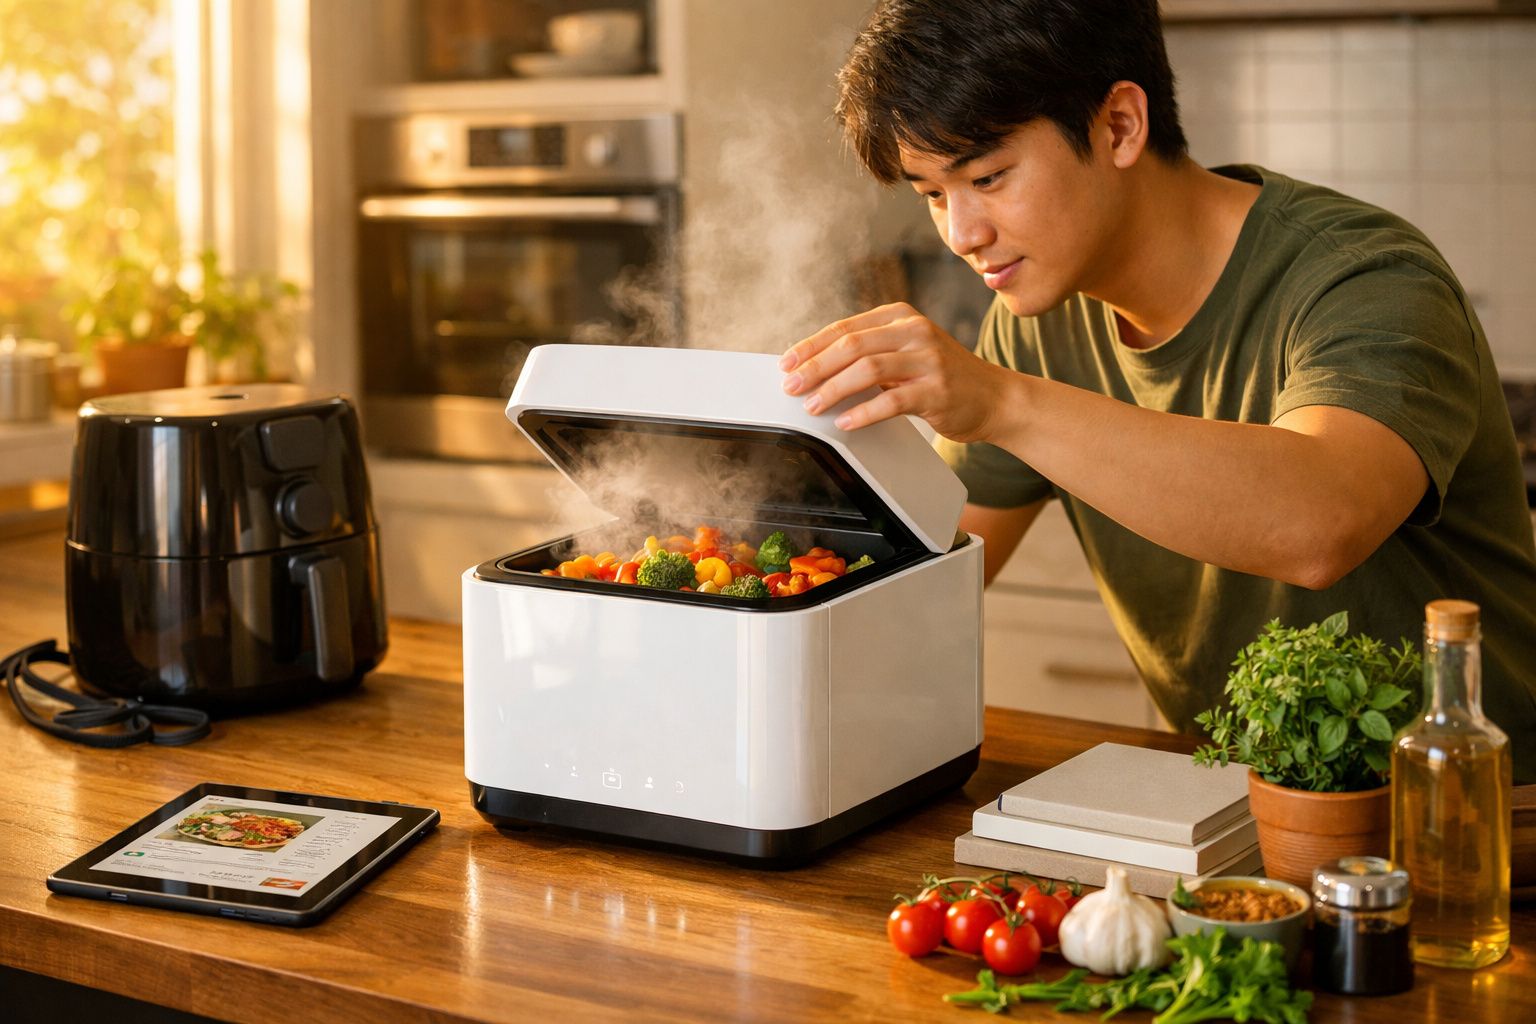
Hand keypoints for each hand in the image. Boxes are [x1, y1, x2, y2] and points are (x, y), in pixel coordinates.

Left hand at [779, 303, 1006, 441]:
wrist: (995, 398)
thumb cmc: (943, 377)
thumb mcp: (906, 352)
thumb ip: (870, 353)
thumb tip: (816, 368)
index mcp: (901, 317)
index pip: (845, 328)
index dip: (811, 346)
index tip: (787, 363)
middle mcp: (915, 332)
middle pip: (852, 345)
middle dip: (815, 367)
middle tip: (791, 386)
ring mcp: (929, 360)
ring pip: (868, 369)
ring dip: (834, 389)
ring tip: (813, 406)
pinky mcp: (938, 391)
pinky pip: (892, 401)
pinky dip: (864, 412)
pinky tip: (845, 421)